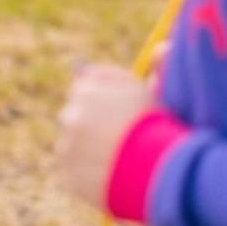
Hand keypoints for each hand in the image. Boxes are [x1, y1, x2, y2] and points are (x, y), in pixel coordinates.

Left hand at [54, 64, 152, 209]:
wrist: (156, 169)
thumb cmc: (159, 126)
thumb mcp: (156, 92)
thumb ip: (151, 67)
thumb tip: (159, 48)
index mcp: (87, 89)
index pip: (83, 88)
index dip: (101, 102)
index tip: (114, 114)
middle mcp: (72, 114)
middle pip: (74, 114)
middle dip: (90, 124)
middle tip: (115, 138)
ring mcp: (67, 144)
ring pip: (73, 144)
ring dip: (87, 149)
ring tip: (117, 161)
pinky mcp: (66, 172)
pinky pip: (73, 170)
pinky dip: (86, 173)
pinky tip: (110, 176)